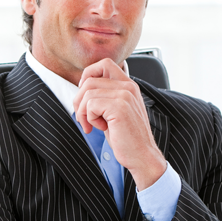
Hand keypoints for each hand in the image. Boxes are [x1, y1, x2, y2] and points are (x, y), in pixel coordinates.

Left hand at [73, 58, 166, 190]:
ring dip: (83, 112)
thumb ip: (104, 95)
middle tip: (83, 118)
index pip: (104, 64)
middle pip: (89, 80)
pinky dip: (89, 118)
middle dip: (79, 100)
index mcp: (128, 85)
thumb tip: (82, 87)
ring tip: (93, 125)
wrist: (142, 156)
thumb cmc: (126, 137)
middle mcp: (128, 87)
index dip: (88, 75)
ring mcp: (125, 95)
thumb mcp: (115, 110)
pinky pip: (90, 105)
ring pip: (87, 93)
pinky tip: (100, 128)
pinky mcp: (119, 107)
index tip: (85, 95)